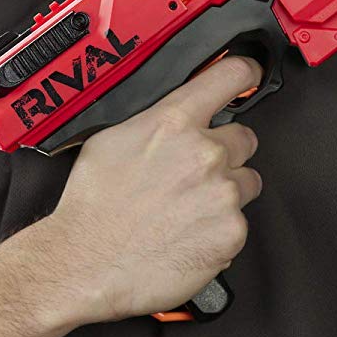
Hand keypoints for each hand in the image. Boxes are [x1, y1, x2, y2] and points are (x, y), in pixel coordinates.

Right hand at [37, 53, 263, 322]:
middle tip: (195, 174)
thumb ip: (155, 120)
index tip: (250, 75)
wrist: (86, 263)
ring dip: (226, 191)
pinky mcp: (231, 234)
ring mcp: (223, 194)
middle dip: (226, 153)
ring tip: (189, 210)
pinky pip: (238, 223)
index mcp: (175, 122)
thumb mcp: (112, 139)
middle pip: (245, 138)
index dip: (245, 73)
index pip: (231, 76)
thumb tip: (175, 115)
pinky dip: (219, 230)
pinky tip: (188, 236)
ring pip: (246, 182)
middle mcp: (206, 153)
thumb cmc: (92, 205)